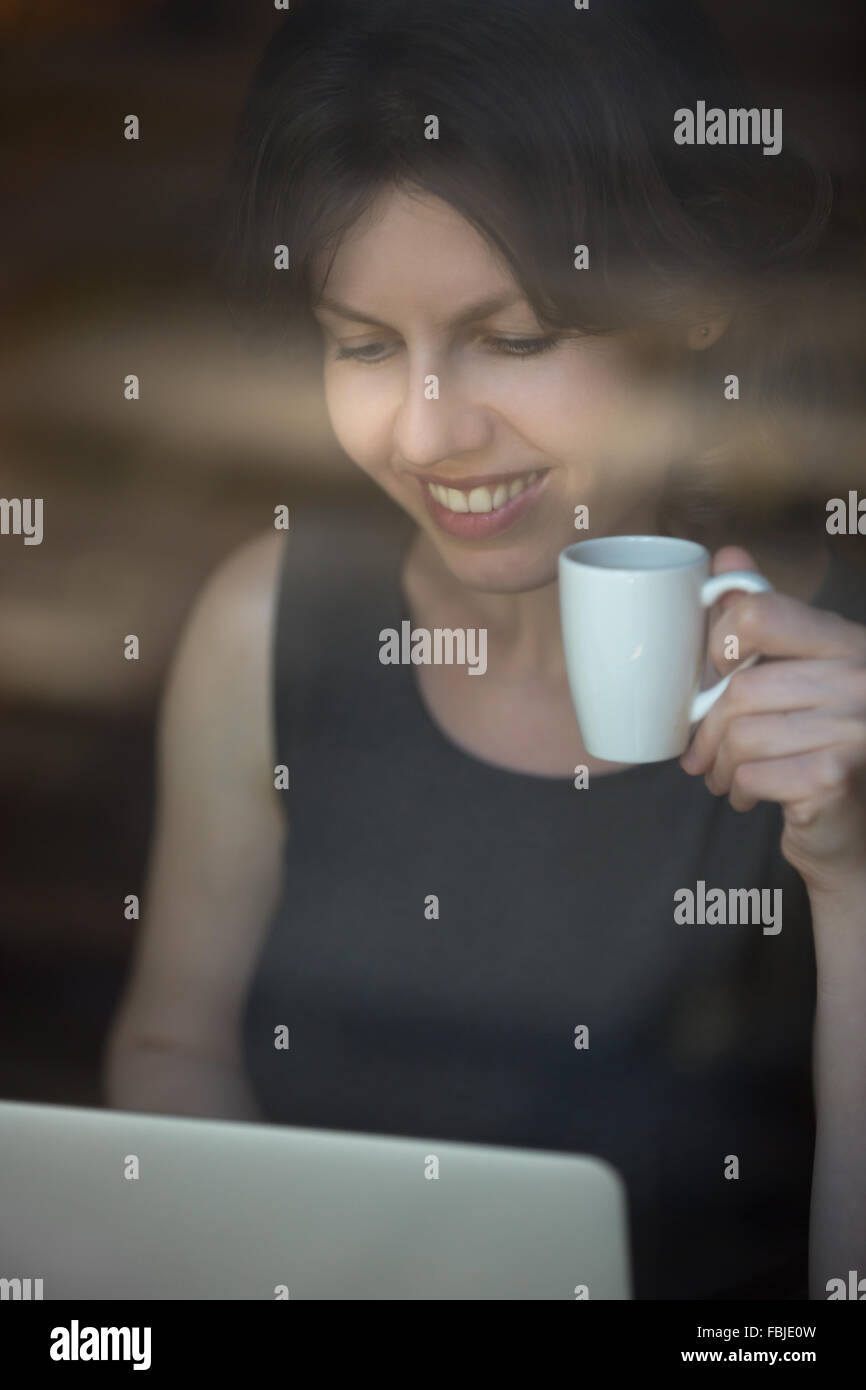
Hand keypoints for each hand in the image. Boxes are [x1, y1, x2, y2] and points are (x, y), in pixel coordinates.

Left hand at [679, 546, 865, 893]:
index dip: (719, 644)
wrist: (856, 834)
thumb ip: (767, 620)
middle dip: (709, 728)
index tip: (712, 678)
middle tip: (701, 754)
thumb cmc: (821, 750)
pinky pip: (752, 773)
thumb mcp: (799, 678)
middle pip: (742, 686)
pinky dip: (739, 790)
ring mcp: (856, 727)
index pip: (762, 612)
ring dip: (720, 764)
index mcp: (849, 643)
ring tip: (724, 778)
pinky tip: (749, 797)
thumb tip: (727, 557)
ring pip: (743, 733)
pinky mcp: (836, 776)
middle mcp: (861, 677)